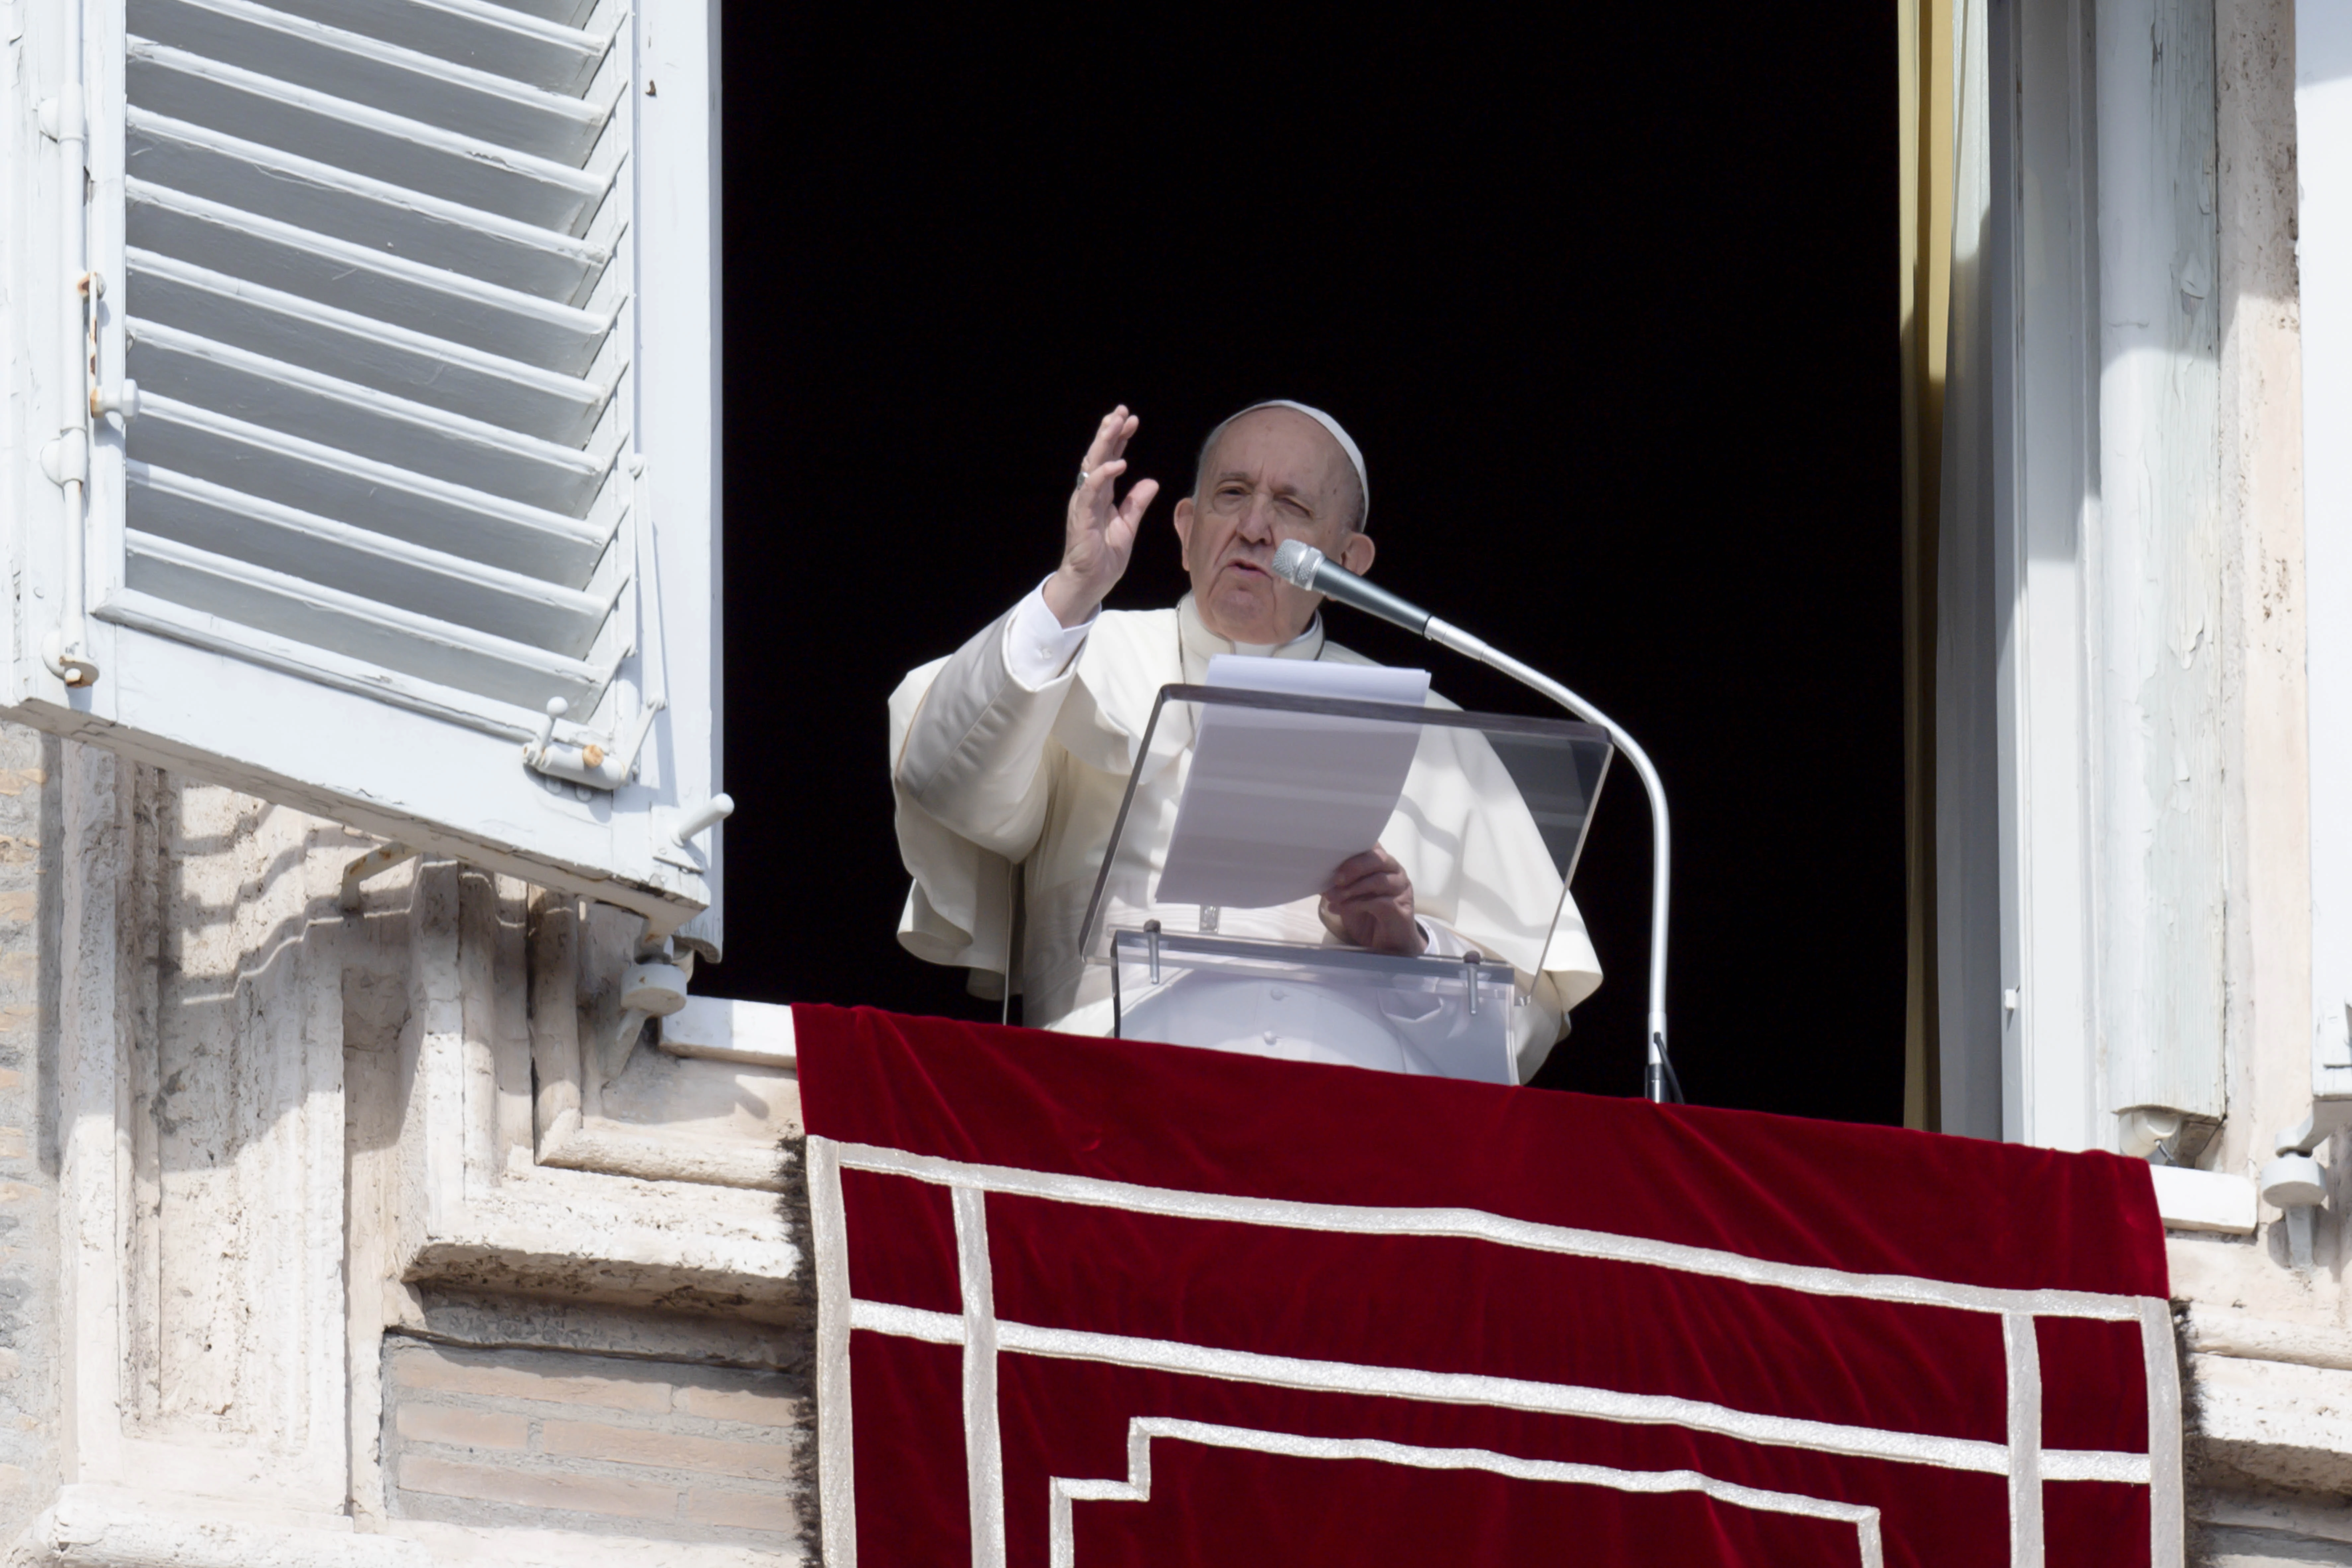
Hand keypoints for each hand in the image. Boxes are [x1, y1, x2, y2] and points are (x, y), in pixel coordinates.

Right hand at [1043, 407, 1160, 627]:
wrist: (1089, 582)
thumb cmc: (1104, 556)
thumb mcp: (1127, 525)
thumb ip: (1136, 503)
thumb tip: (1151, 482)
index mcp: (1101, 494)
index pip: (1110, 459)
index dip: (1119, 439)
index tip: (1131, 420)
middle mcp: (1090, 494)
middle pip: (1099, 456)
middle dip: (1110, 432)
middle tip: (1121, 412)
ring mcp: (1084, 503)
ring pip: (1092, 466)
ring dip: (1105, 443)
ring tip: (1116, 424)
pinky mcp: (1082, 516)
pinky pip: (1091, 491)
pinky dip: (1104, 475)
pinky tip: (1118, 463)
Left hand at [1318, 846, 1424, 955]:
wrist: (1387, 943)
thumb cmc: (1367, 915)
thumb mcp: (1348, 896)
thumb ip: (1338, 882)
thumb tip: (1315, 871)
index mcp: (1381, 862)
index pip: (1371, 845)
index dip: (1353, 848)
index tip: (1331, 855)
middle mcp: (1394, 870)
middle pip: (1377, 859)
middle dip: (1354, 867)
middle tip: (1336, 879)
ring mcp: (1401, 888)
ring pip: (1378, 880)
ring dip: (1352, 889)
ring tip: (1333, 897)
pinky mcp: (1402, 907)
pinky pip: (1379, 902)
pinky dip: (1356, 905)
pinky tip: (1340, 909)